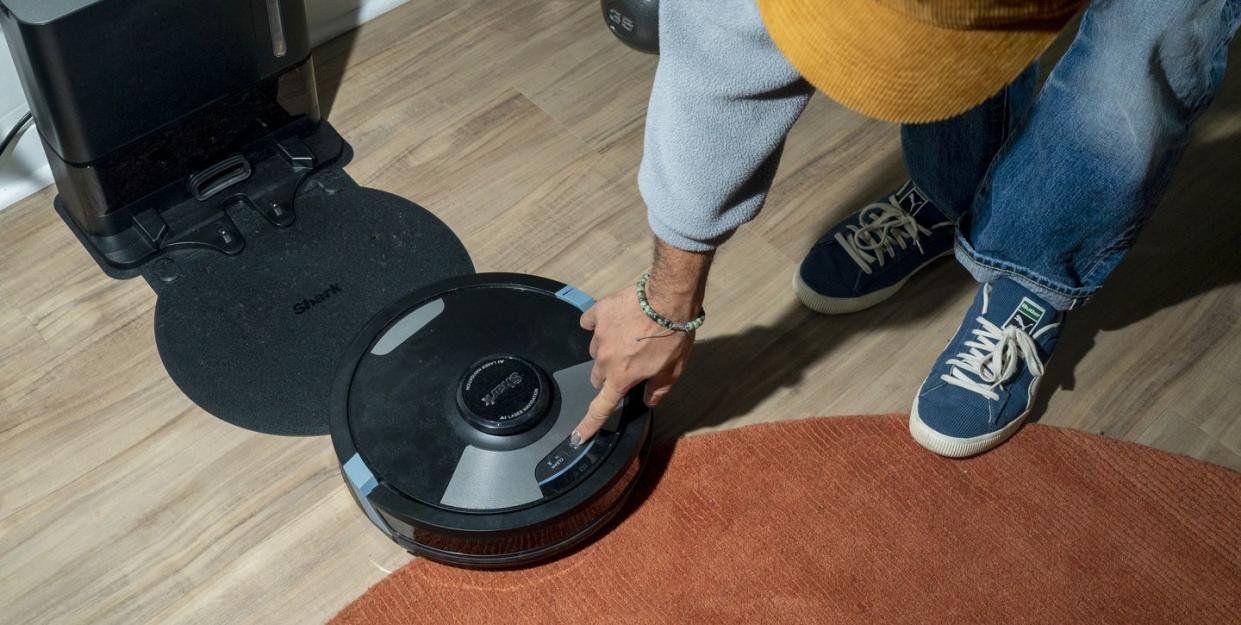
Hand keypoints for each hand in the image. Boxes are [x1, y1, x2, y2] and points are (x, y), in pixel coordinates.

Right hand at [571, 286, 694, 445]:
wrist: (667, 299)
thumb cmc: (673, 337)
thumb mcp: (673, 369)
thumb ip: (658, 388)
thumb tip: (648, 400)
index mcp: (621, 377)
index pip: (601, 407)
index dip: (589, 425)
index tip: (576, 437)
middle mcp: (604, 360)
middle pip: (597, 376)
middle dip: (609, 374)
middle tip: (628, 363)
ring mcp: (598, 335)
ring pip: (595, 349)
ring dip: (607, 348)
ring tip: (628, 336)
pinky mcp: (598, 313)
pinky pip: (590, 322)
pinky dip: (598, 323)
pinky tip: (613, 318)